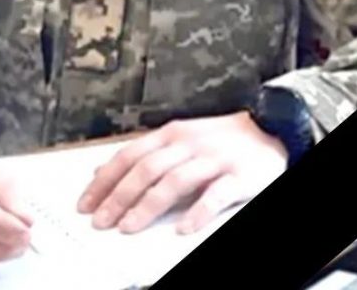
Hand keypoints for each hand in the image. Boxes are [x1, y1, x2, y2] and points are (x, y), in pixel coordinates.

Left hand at [76, 111, 286, 235]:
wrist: (270, 128)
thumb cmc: (220, 139)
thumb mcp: (180, 138)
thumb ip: (146, 154)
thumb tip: (103, 170)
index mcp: (172, 133)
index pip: (130, 155)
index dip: (105, 180)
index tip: (86, 203)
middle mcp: (189, 144)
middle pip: (146, 169)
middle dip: (119, 197)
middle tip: (101, 221)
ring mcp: (214, 159)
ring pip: (174, 181)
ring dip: (148, 206)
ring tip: (129, 227)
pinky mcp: (238, 177)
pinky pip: (215, 195)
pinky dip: (198, 212)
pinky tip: (184, 228)